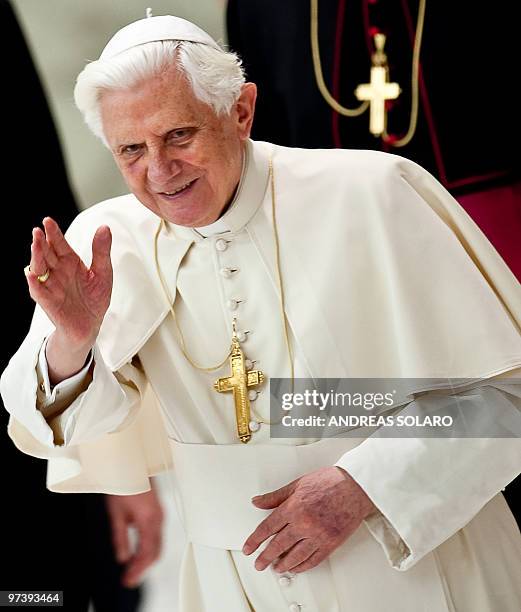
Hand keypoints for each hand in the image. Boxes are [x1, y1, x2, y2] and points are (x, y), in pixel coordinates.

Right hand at [26, 216, 111, 348]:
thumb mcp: (103, 273)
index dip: (54, 233)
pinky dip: (35, 283)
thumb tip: (105, 227)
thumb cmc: (94, 299)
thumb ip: (101, 251)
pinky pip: (39, 292)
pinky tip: (33, 275)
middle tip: (38, 231)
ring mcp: (51, 286)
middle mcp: (57, 272)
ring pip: (39, 269)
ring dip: (36, 257)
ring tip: (35, 245)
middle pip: (46, 254)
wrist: (90, 325)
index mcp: (70, 262)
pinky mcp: (49, 302)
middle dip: (41, 242)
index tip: (48, 221)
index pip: (59, 244)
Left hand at [105, 489, 163, 587]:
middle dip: (144, 567)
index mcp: (149, 520)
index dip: (138, 570)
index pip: (147, 553)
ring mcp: (160, 514)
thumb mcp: (116, 513)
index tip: (129, 579)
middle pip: (156, 551)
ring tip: (132, 567)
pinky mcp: (157, 511)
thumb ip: (120, 538)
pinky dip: (149, 547)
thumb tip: (122, 556)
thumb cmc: (125, 483)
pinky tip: (138, 552)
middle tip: (130, 577)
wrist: (132, 465)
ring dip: (146, 558)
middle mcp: (158, 518)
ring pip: (158, 544)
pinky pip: (157, 535)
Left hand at [242, 466, 375, 573]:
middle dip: (266, 557)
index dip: (255, 540)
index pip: (267, 528)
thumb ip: (276, 496)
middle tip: (259, 563)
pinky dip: (303, 566)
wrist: (355, 486)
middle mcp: (304, 523)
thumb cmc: (329, 482)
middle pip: (279, 545)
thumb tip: (258, 502)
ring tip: (277, 568)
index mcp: (293, 507)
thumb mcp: (297, 484)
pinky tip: (297, 567)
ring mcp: (318, 535)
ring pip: (295, 556)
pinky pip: (314, 559)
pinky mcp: (331, 543)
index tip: (249, 548)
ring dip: (284, 565)